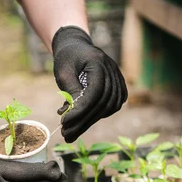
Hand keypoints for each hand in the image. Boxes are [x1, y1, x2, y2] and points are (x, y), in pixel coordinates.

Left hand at [52, 25, 127, 142]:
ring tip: (72, 132)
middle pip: (102, 102)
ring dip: (90, 122)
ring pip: (109, 107)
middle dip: (83, 121)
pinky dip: (100, 115)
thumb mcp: (63, 72)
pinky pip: (114, 105)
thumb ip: (70, 91)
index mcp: (98, 62)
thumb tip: (73, 114)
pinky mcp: (119, 85)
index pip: (94, 92)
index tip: (65, 123)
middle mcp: (112, 70)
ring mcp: (118, 77)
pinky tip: (85, 121)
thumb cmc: (67, 58)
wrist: (77, 46)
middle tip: (65, 134)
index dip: (80, 110)